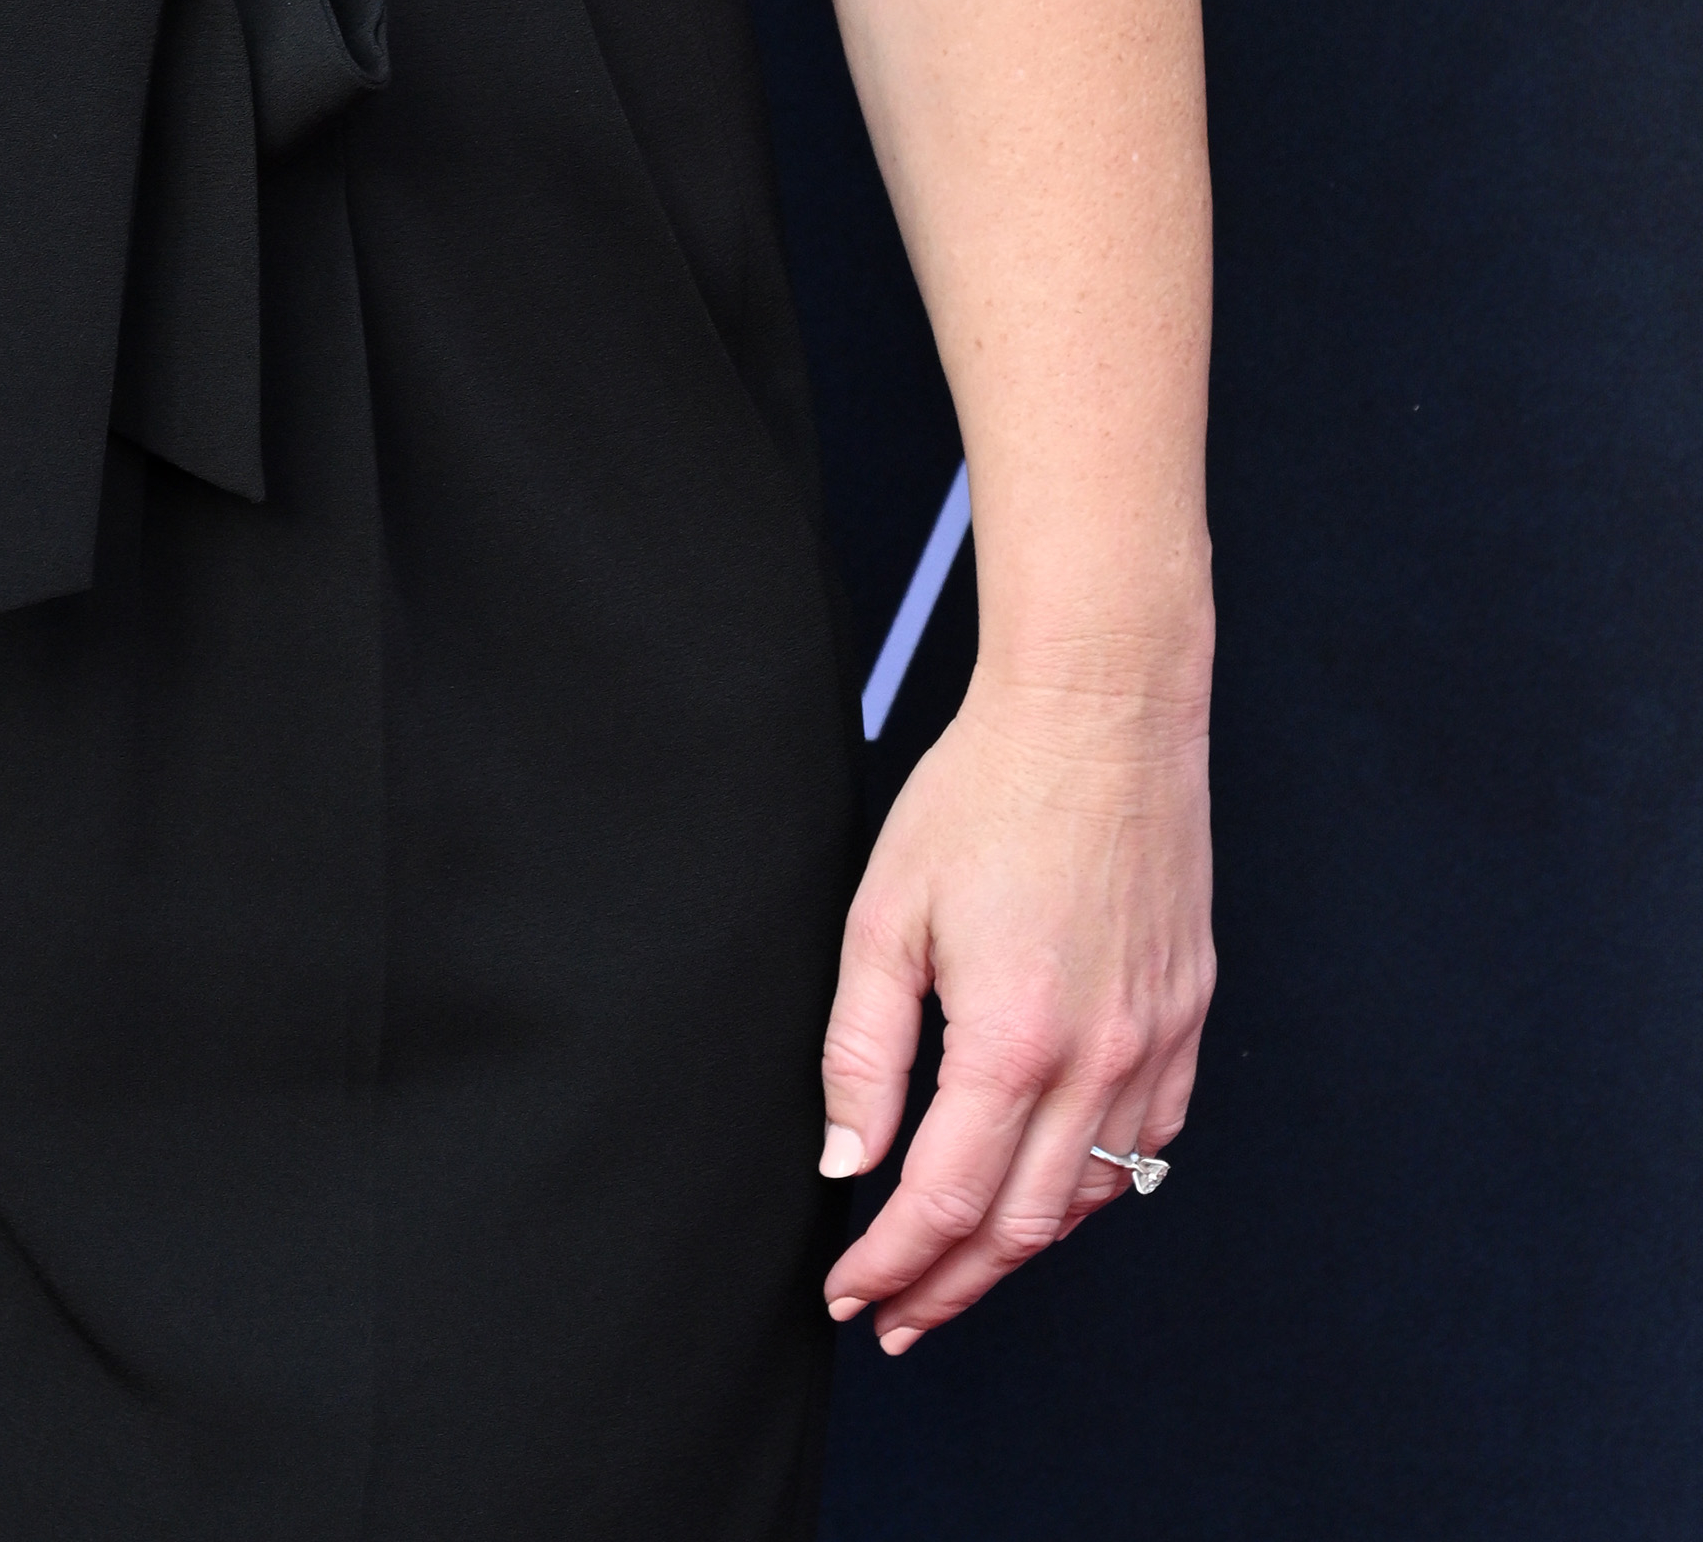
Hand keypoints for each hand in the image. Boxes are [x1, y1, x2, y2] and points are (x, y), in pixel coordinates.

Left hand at [816, 662, 1211, 1348]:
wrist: (1100, 716)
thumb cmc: (987, 793)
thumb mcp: (886, 912)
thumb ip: (863, 1049)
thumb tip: (848, 1160)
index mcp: (1016, 1038)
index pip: (945, 1202)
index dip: (891, 1264)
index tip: (850, 1295)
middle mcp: (1102, 1062)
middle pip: (1022, 1230)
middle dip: (949, 1287)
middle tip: (895, 1317)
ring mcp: (1156, 1047)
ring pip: (1090, 1202)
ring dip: (1019, 1253)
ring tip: (956, 1274)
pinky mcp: (1186, 1022)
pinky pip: (1144, 1148)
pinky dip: (1089, 1190)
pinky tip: (1047, 1193)